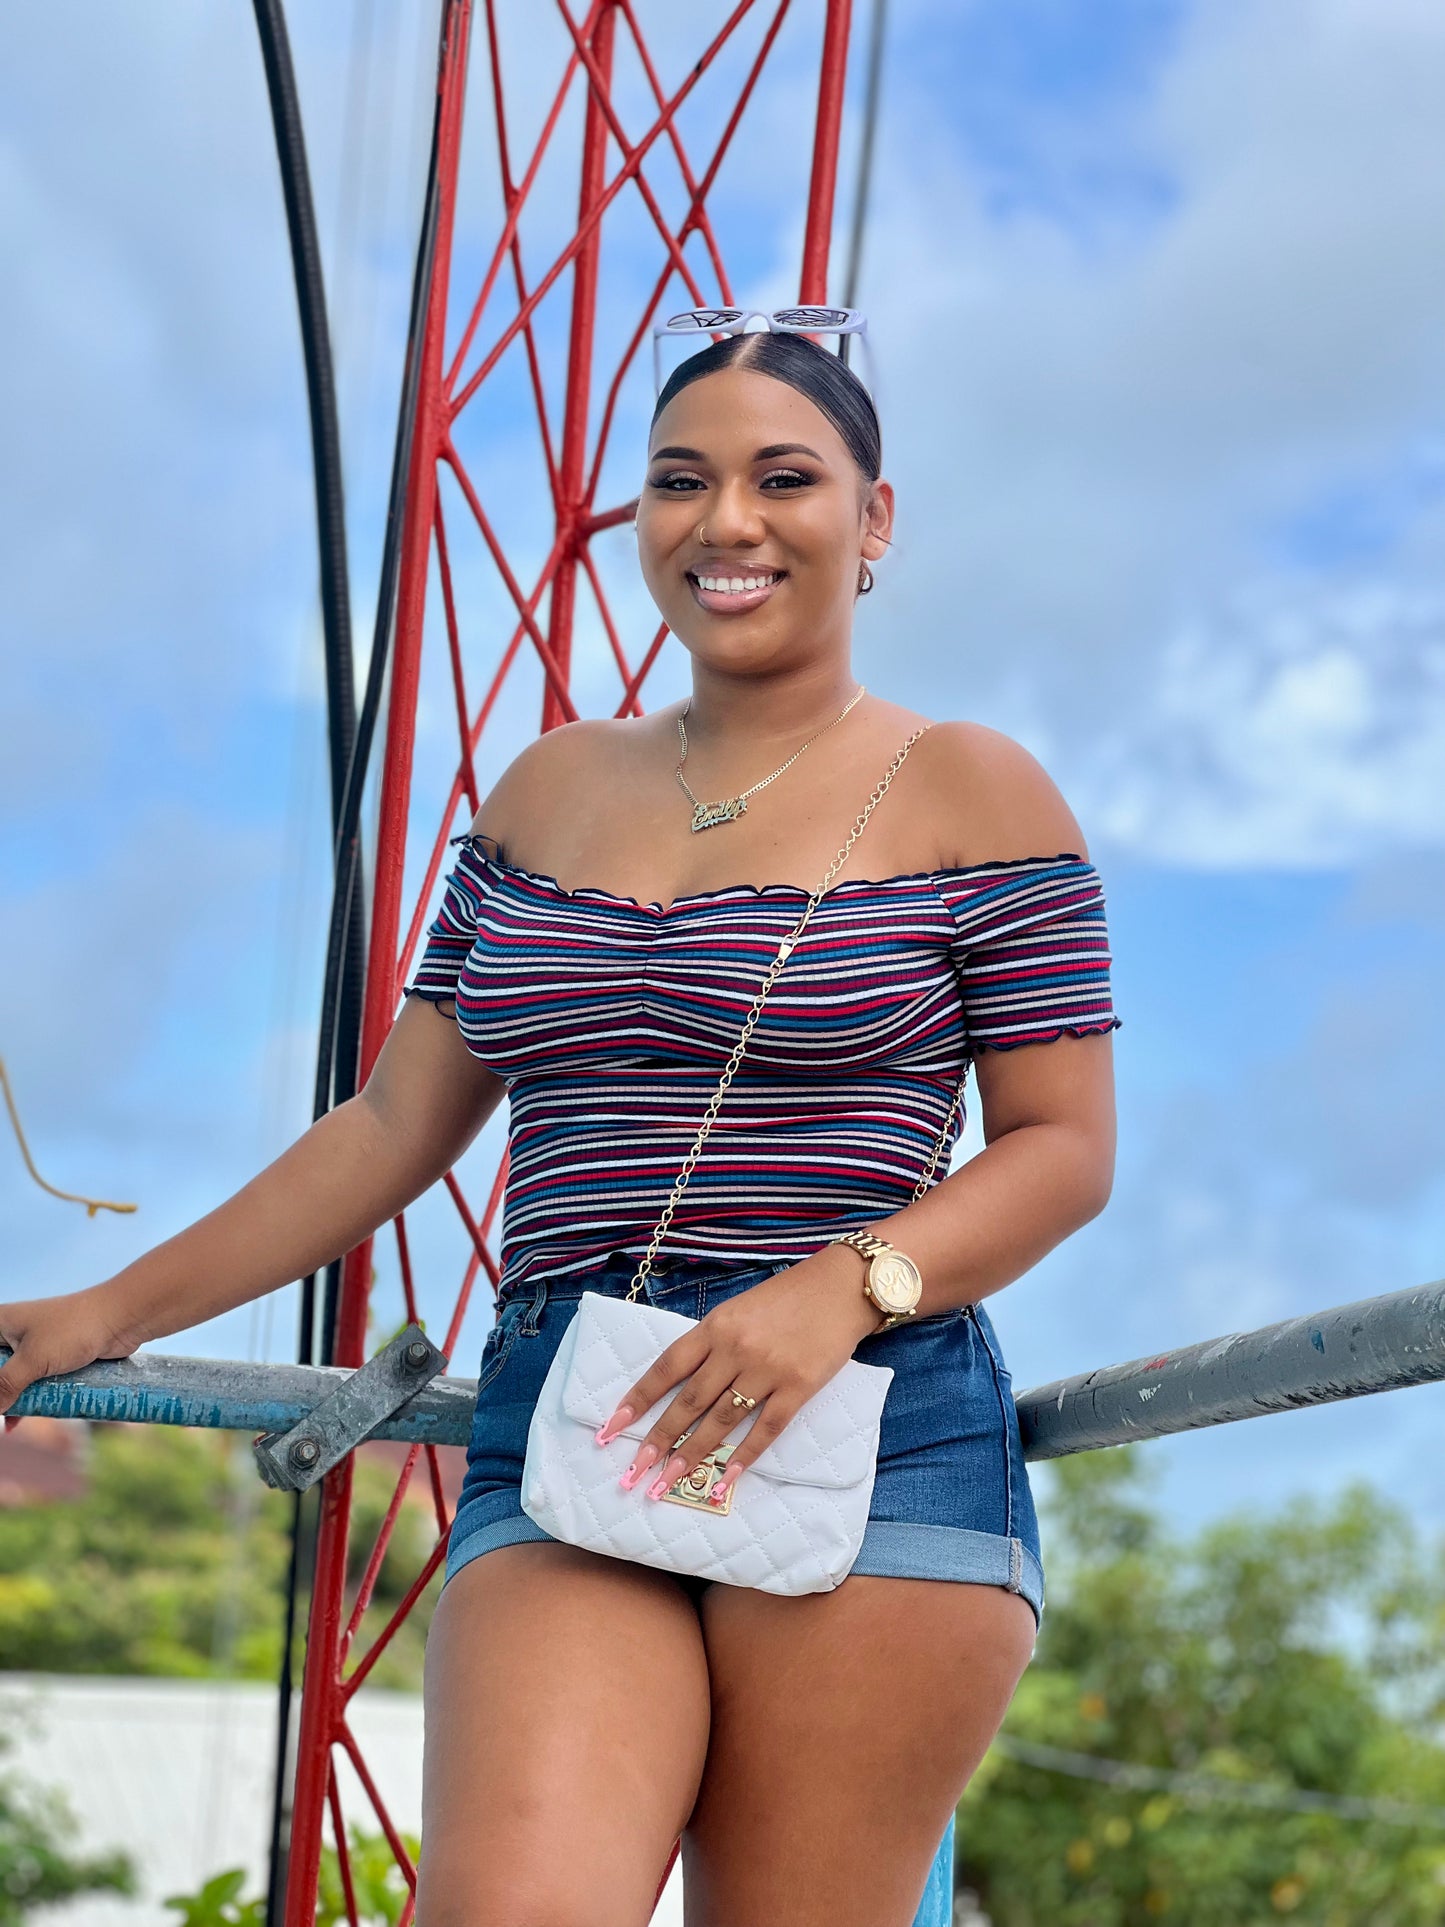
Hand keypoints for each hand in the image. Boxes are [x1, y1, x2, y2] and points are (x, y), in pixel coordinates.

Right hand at [0, 1285, 146, 1416]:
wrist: (121, 1319)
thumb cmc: (74, 1330)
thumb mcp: (33, 1360)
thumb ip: (4, 1386)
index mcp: (1, 1324)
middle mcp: (14, 1333)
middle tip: (2, 1414)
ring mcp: (35, 1346)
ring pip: (13, 1379)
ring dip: (10, 1400)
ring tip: (8, 1422)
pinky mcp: (55, 1358)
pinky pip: (33, 1382)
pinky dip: (26, 1400)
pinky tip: (17, 1422)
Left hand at [595, 1247, 879, 1507]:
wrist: (842, 1286)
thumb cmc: (787, 1297)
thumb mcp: (738, 1309)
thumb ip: (711, 1343)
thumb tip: (679, 1385)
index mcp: (715, 1326)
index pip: (666, 1368)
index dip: (637, 1399)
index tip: (611, 1426)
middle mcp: (736, 1348)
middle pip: (688, 1402)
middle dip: (657, 1440)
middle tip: (634, 1472)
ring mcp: (768, 1369)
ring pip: (721, 1421)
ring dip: (692, 1455)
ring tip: (668, 1482)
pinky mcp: (799, 1386)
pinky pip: (767, 1427)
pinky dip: (745, 1455)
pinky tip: (726, 1478)